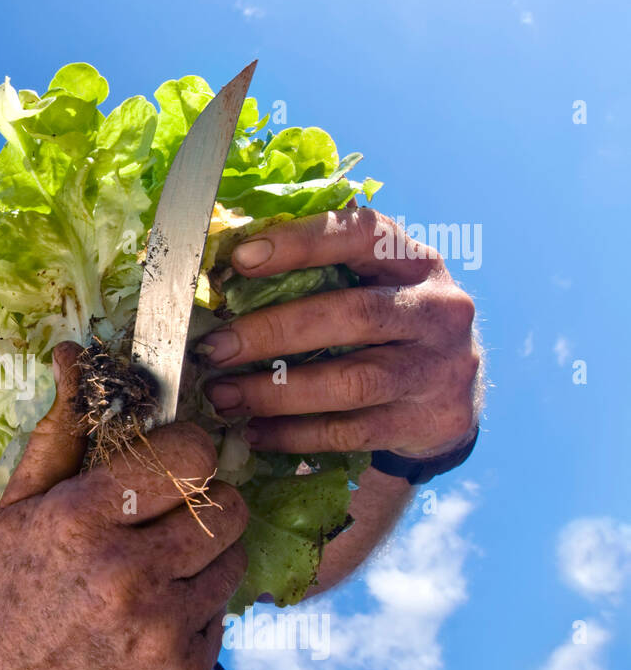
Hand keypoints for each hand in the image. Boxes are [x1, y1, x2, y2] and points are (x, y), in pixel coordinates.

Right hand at [0, 341, 249, 669]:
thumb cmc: (11, 585)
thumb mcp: (21, 504)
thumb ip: (60, 430)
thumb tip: (76, 353)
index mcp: (83, 519)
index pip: (192, 455)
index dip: (189, 453)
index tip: (173, 464)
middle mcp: (126, 575)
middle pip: (228, 508)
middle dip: (208, 505)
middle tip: (173, 519)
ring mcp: (159, 633)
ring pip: (233, 562)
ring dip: (205, 560)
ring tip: (157, 572)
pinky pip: (222, 619)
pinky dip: (195, 614)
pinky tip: (150, 622)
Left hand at [198, 207, 482, 457]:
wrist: (454, 396)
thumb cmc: (390, 328)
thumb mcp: (373, 286)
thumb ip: (320, 271)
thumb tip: (227, 258)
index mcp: (413, 261)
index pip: (362, 236)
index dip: (302, 243)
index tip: (241, 258)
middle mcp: (436, 308)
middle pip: (351, 315)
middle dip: (272, 332)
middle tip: (215, 348)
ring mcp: (438, 368)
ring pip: (351, 382)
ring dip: (276, 392)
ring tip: (223, 396)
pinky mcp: (428, 421)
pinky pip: (351, 432)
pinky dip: (295, 434)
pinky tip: (254, 431)